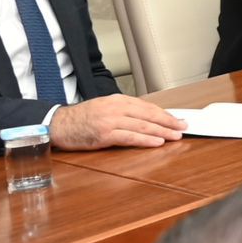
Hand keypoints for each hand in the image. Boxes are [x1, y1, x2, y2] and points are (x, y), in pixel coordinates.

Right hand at [49, 95, 185, 150]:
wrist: (58, 124)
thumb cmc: (81, 118)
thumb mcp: (105, 107)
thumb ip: (124, 111)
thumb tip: (147, 119)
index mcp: (118, 100)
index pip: (147, 106)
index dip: (165, 113)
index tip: (177, 119)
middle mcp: (116, 108)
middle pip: (149, 115)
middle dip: (169, 121)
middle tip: (184, 127)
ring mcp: (111, 121)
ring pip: (143, 126)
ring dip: (163, 131)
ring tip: (176, 135)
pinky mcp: (105, 134)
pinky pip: (130, 137)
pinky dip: (146, 140)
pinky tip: (157, 142)